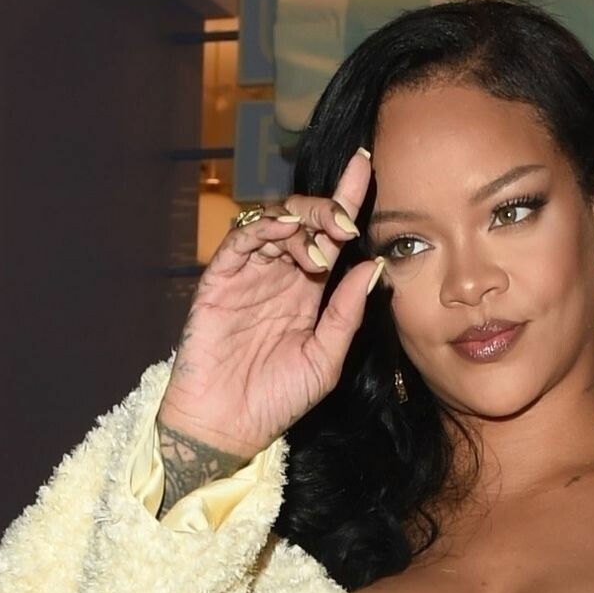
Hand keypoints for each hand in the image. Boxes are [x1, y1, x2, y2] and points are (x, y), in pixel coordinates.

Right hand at [157, 146, 385, 463]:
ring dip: (303, 221)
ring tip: (325, 241)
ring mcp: (248, 275)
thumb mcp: (326, 358)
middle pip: (304, 220)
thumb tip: (373, 266)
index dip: (346, 199)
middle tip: (347, 218)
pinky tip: (289, 236)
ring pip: (274, 222)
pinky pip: (242, 240)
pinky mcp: (219, 280)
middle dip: (328, 208)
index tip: (365, 166)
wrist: (230, 427)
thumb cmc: (279, 400)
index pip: (331, 237)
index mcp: (308, 291)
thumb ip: (347, 313)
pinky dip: (265, 228)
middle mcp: (279, 276)